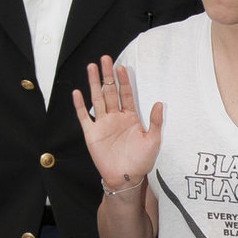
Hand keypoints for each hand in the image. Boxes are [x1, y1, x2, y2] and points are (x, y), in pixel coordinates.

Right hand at [71, 55, 162, 188]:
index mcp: (130, 117)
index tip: (121, 67)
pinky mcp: (91, 134)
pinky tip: (77, 93)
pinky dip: (80, 105)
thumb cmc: (141, 161)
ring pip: (97, 99)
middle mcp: (115, 117)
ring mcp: (102, 124)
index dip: (123, 81)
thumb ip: (155, 122)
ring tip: (91, 67)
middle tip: (105, 58)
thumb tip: (160, 102)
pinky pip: (84, 117)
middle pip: (110, 91)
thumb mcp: (153, 140)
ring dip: (93, 84)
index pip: (125, 94)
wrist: (126, 178)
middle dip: (107, 75)